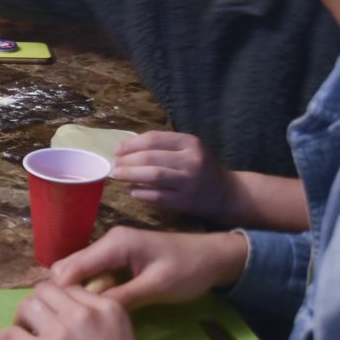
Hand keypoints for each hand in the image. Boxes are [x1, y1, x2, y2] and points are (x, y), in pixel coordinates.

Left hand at [0, 282, 150, 339]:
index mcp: (106, 308)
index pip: (71, 289)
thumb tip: (69, 316)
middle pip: (45, 292)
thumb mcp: (121, 336)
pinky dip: (4, 337)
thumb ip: (98, 320)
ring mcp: (58, 333)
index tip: (54, 314)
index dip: (58, 301)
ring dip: (21, 318)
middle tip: (34, 321)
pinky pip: (10, 333)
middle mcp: (81, 313)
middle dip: (37, 304)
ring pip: (26, 306)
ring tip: (22, 331)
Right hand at [48, 226, 249, 310]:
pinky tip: (96, 307)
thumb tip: (88, 314)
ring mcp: (111, 248)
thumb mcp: (157, 287)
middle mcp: (107, 241)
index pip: (71, 267)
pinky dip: (89, 289)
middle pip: (68, 266)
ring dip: (76, 292)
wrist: (215, 257)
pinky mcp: (117, 257)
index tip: (59, 320)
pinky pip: (92, 273)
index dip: (61, 293)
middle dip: (64, 293)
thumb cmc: (189, 269)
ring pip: (78, 270)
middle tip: (69, 321)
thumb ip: (122, 298)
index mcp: (114, 244)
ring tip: (80, 317)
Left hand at [112, 131, 237, 218]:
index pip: (153, 139)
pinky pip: (156, 196)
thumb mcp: (188, 150)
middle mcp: (191, 160)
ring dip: (130, 175)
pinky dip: (140, 193)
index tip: (117, 150)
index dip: (130, 144)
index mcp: (190, 143)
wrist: (225, 194)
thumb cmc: (199, 168)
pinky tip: (131, 190)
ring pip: (152, 175)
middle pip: (150, 157)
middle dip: (127, 160)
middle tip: (114, 165)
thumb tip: (126, 147)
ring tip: (118, 175)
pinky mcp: (184, 201)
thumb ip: (163, 146)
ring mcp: (189, 181)